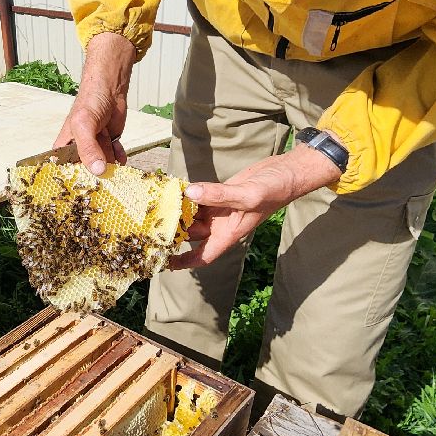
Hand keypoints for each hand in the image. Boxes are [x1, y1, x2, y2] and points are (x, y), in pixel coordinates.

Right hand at [54, 32, 134, 174]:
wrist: (111, 87)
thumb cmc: (89, 101)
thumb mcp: (84, 125)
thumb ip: (88, 149)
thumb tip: (98, 171)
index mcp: (64, 146)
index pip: (62, 169)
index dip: (69, 182)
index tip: (79, 194)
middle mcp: (78, 149)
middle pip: (85, 171)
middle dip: (94, 178)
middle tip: (104, 187)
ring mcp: (95, 147)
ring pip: (102, 166)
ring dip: (110, 168)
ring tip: (116, 171)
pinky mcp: (109, 143)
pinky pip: (115, 157)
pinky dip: (120, 158)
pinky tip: (122, 157)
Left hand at [171, 147, 341, 269]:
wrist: (285, 172)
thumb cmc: (274, 190)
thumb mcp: (247, 195)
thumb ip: (219, 195)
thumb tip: (190, 193)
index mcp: (229, 234)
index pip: (203, 256)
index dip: (183, 263)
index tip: (164, 262)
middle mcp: (221, 225)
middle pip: (191, 235)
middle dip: (173, 233)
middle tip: (150, 226)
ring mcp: (219, 209)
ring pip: (192, 215)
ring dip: (177, 212)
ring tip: (156, 207)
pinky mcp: (219, 194)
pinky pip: (197, 198)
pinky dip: (186, 195)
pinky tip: (172, 189)